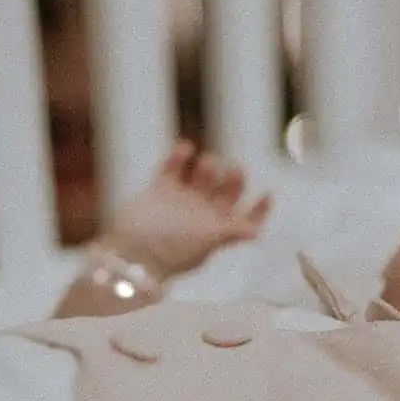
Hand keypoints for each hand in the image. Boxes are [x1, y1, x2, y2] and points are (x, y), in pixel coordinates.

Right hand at [101, 140, 272, 280]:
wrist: (131, 252)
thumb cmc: (171, 251)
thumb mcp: (207, 241)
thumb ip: (231, 232)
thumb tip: (255, 233)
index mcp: (217, 230)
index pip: (245, 219)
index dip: (259, 208)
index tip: (268, 193)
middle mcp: (201, 215)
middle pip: (226, 192)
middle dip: (233, 179)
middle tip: (235, 169)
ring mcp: (180, 202)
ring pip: (202, 176)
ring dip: (208, 166)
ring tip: (205, 164)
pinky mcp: (158, 191)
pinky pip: (173, 168)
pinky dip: (179, 156)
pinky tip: (185, 148)